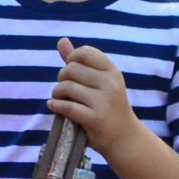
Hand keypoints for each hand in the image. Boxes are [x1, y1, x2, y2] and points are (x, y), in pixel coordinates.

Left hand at [49, 38, 142, 158]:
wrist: (124, 137)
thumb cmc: (107, 106)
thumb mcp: (99, 81)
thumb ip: (79, 62)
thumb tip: (62, 40)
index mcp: (112, 71)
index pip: (84, 52)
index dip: (71, 59)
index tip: (72, 72)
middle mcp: (111, 83)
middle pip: (70, 69)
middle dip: (62, 79)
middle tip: (67, 90)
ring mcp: (104, 101)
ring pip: (65, 87)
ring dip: (57, 94)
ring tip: (62, 99)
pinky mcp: (95, 118)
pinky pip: (65, 106)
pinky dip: (55, 105)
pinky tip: (55, 106)